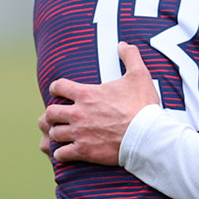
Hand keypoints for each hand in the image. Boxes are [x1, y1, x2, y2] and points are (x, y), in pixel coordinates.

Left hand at [39, 43, 160, 165]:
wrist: (147, 136)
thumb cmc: (143, 106)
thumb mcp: (139, 75)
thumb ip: (130, 56)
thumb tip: (123, 44)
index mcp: (86, 94)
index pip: (58, 87)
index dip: (56, 88)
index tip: (59, 92)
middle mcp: (78, 113)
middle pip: (50, 112)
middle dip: (53, 114)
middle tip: (59, 116)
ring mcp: (79, 134)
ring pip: (54, 134)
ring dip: (57, 134)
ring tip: (62, 134)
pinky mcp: (84, 151)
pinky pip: (61, 154)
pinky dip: (61, 154)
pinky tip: (65, 153)